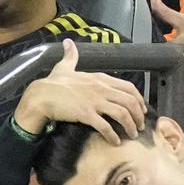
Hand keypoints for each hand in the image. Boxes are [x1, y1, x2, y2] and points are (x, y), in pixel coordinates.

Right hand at [16, 39, 146, 144]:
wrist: (41, 95)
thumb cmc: (53, 83)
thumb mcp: (64, 67)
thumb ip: (71, 56)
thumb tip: (68, 42)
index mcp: (99, 78)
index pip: (128, 87)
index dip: (139, 99)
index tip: (142, 110)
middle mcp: (100, 88)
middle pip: (130, 101)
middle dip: (139, 115)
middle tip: (140, 126)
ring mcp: (94, 101)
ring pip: (122, 114)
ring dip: (130, 126)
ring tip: (132, 135)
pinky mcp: (86, 114)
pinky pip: (105, 126)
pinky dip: (113, 135)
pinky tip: (115, 142)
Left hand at [150, 0, 183, 84]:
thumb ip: (165, 12)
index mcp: (173, 49)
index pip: (154, 54)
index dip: (154, 51)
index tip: (157, 50)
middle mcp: (179, 65)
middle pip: (162, 66)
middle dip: (164, 62)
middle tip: (172, 56)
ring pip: (172, 76)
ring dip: (174, 71)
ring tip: (181, 64)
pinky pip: (182, 83)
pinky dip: (183, 78)